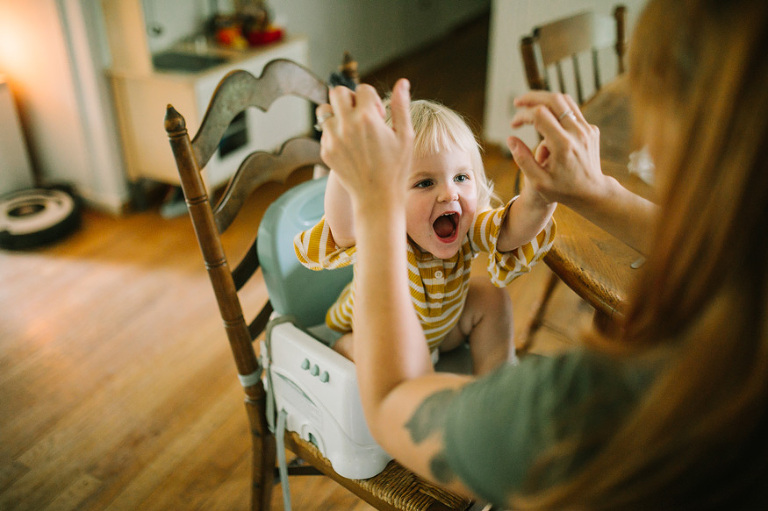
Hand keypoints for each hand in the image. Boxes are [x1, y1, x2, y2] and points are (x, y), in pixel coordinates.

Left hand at [317, 79, 413, 211]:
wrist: (377, 199)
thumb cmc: (396, 167)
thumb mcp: (405, 135)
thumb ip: (401, 106)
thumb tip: (402, 81)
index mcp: (367, 118)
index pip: (363, 88)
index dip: (372, 99)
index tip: (379, 115)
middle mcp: (346, 125)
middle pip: (337, 92)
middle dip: (350, 98)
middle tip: (362, 114)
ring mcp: (333, 138)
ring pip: (324, 110)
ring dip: (337, 113)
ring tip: (351, 127)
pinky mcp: (326, 151)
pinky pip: (324, 131)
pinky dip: (334, 132)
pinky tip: (350, 146)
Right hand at [508, 91, 605, 207]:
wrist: (592, 192)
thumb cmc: (563, 190)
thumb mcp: (538, 182)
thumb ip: (522, 159)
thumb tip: (511, 138)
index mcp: (563, 145)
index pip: (539, 115)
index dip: (523, 115)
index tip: (514, 125)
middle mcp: (577, 133)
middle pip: (553, 100)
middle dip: (532, 98)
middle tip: (518, 102)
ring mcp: (587, 129)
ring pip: (565, 101)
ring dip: (545, 99)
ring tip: (529, 105)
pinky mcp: (591, 129)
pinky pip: (572, 112)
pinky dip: (556, 111)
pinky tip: (546, 120)